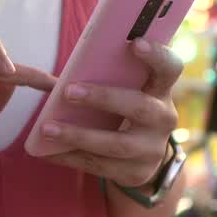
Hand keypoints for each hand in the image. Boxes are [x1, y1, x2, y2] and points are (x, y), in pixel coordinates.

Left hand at [42, 38, 182, 187]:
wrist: (143, 156)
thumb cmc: (125, 108)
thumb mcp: (128, 91)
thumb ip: (111, 77)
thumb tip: (66, 73)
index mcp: (161, 90)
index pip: (170, 68)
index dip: (157, 55)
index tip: (135, 43)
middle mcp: (163, 119)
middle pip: (139, 107)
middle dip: (103, 98)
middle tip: (68, 91)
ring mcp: (152, 149)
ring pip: (116, 144)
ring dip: (78, 135)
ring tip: (47, 128)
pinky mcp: (136, 173)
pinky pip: (100, 166)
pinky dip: (70, 157)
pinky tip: (47, 151)